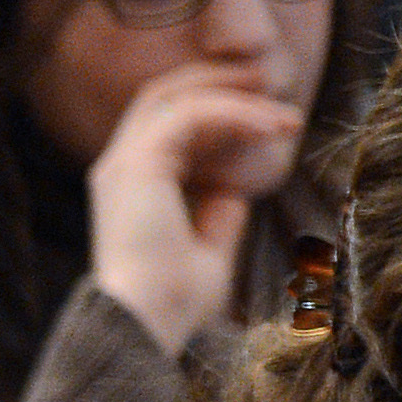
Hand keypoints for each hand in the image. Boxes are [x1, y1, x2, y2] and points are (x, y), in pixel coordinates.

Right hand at [88, 61, 304, 353]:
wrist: (145, 320)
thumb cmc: (174, 300)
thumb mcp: (208, 250)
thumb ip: (217, 217)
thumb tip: (236, 191)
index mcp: (130, 184)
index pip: (167, 122)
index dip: (219, 110)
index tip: (272, 120)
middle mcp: (119, 165)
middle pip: (164, 94)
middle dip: (221, 81)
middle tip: (274, 85)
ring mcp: (123, 161)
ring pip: (176, 96)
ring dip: (234, 92)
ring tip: (282, 108)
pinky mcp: (138, 162)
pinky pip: (189, 115)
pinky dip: (233, 113)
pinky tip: (269, 126)